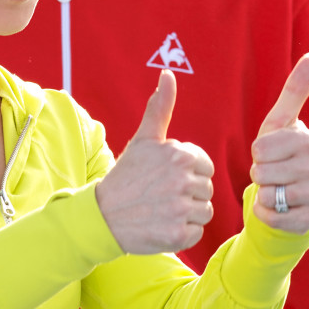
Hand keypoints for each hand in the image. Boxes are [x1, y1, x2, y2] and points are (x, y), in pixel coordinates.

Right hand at [96, 70, 213, 254]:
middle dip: (188, 192)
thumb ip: (160, 107)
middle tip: (161, 193)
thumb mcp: (144, 139)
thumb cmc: (126, 175)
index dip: (186, 172)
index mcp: (180, 155)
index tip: (164, 176)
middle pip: (206, 189)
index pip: (204, 166)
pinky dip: (182, 232)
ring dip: (187, 213)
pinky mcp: (179, 234)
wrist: (103, 215)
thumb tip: (168, 74)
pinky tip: (162, 223)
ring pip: (204, 211)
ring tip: (162, 208)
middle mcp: (183, 181)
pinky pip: (197, 232)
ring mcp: (181, 209)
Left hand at [250, 53, 308, 233]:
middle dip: (258, 174)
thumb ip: (294, 91)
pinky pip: (278, 218)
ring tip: (273, 189)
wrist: (287, 195)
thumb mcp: (278, 123)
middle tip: (268, 173)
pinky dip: (267, 214)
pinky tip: (274, 208)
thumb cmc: (278, 154)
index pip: (263, 146)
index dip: (257, 152)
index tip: (264, 152)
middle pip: (265, 171)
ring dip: (263, 194)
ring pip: (272, 195)